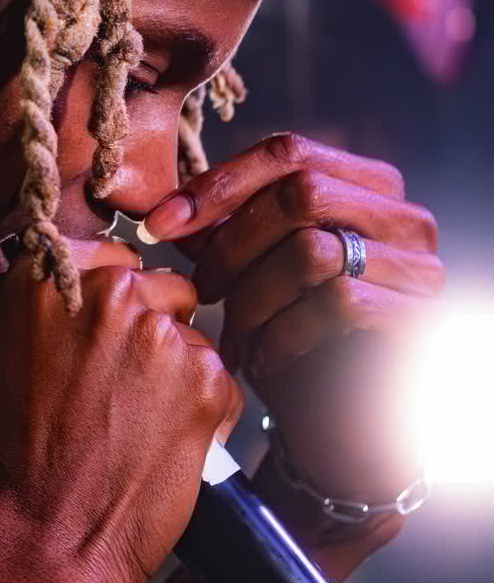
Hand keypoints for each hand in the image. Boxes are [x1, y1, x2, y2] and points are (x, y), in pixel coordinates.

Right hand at [0, 239, 240, 582]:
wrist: (39, 543)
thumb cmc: (4, 463)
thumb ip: (29, 313)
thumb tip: (56, 298)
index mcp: (49, 279)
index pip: (106, 253)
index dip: (108, 294)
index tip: (103, 325)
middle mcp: (110, 294)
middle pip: (157, 284)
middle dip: (147, 325)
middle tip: (122, 382)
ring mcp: (163, 337)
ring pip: (190, 332)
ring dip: (174, 366)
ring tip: (140, 419)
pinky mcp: (208, 384)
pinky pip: (220, 378)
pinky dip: (203, 408)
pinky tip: (166, 441)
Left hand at [142, 134, 444, 505]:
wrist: (340, 431)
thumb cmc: (291, 341)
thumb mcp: (252, 273)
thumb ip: (225, 229)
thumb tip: (169, 207)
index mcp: (365, 186)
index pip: (287, 152)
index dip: (217, 184)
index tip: (159, 223)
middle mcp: (405, 217)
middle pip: (301, 192)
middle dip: (233, 242)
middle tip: (202, 288)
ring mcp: (421, 267)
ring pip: (313, 248)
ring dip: (254, 297)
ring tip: (234, 338)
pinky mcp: (421, 319)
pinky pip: (338, 303)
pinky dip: (284, 332)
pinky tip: (262, 360)